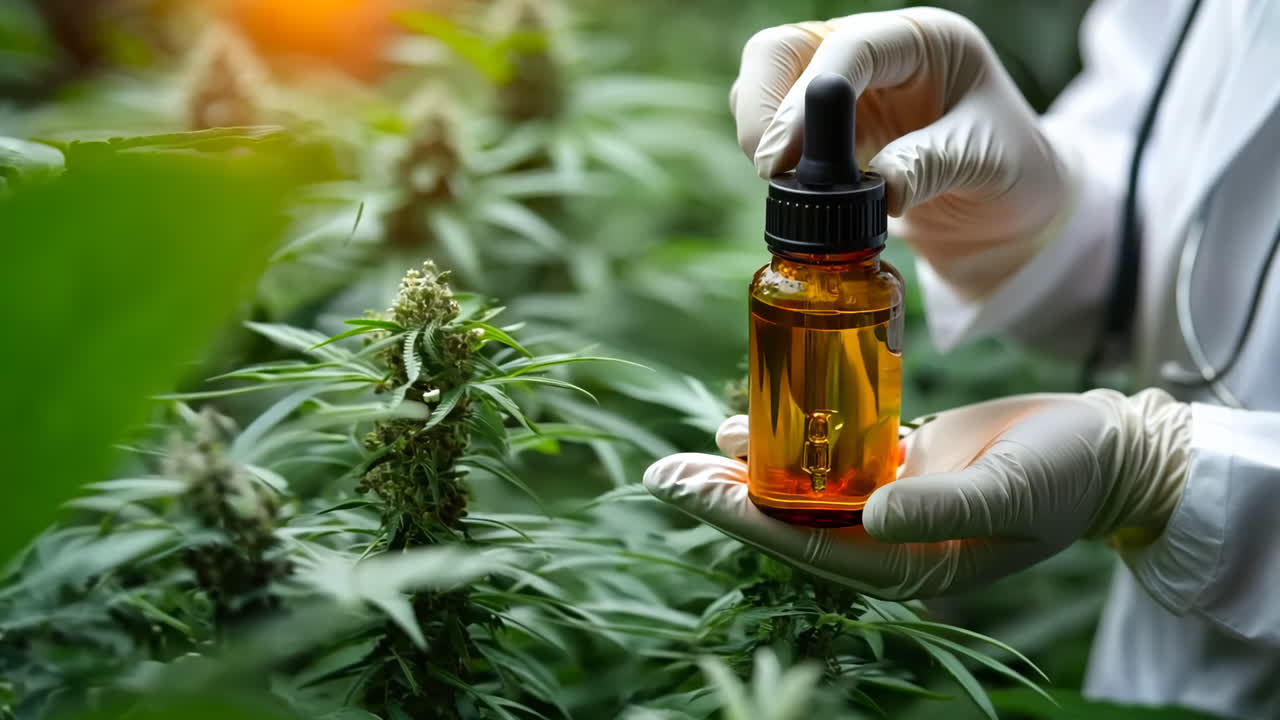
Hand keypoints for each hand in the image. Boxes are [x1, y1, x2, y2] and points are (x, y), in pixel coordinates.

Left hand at [643, 390, 1190, 598]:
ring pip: (801, 490)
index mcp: (907, 563)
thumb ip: (944, 507)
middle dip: (723, 497)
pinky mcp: (896, 465)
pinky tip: (741, 424)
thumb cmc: (1067, 473)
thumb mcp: (1010, 490)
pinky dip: (788, 441)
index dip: (739, 516)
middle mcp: (886, 539)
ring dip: (745, 471)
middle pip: (788, 519)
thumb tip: (871, 514)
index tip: (682, 488)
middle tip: (659, 472)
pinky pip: (828, 456)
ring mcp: (888, 503)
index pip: (806, 544)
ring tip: (683, 455)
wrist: (1107, 447)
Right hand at [731, 8, 1069, 296]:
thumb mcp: (985, 163)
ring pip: (762, 84)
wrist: (1007, 207)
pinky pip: (769, 124)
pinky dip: (768, 153)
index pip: (849, 48)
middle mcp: (873, 50)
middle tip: (774, 171)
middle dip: (764, 108)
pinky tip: (798, 187)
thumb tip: (880, 189)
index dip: (808, 100)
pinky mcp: (820, 123)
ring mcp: (840, 84)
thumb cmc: (1011, 172)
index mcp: (923, 42)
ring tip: (792, 184)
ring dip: (760, 132)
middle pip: (781, 50)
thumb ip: (931, 165)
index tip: (783, 161)